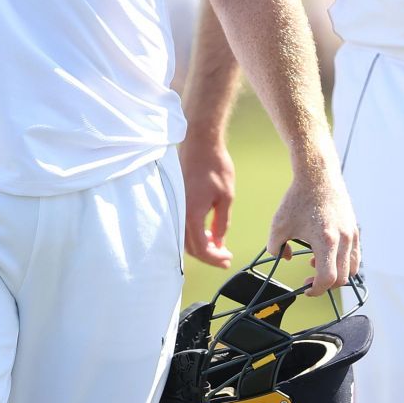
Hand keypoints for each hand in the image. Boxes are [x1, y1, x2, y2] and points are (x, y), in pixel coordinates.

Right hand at [179, 131, 235, 268]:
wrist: (199, 143)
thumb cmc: (215, 167)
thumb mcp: (226, 197)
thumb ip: (222, 223)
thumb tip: (219, 243)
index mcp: (192, 214)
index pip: (201, 248)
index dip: (215, 259)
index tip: (228, 260)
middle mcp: (179, 213)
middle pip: (190, 247)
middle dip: (209, 255)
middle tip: (225, 257)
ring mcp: (174, 206)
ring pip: (184, 238)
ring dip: (200, 245)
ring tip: (218, 244)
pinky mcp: (175, 201)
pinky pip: (181, 226)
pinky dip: (194, 233)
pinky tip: (207, 230)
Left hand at [267, 161, 358, 294]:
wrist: (317, 175)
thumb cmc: (297, 199)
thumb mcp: (278, 225)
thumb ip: (276, 248)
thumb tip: (284, 258)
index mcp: (326, 241)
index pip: (327, 279)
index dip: (316, 290)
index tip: (305, 289)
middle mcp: (343, 240)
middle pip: (342, 278)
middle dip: (325, 285)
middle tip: (308, 281)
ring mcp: (351, 234)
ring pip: (352, 268)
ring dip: (336, 274)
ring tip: (316, 264)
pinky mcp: (354, 228)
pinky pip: (354, 254)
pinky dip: (343, 261)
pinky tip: (325, 251)